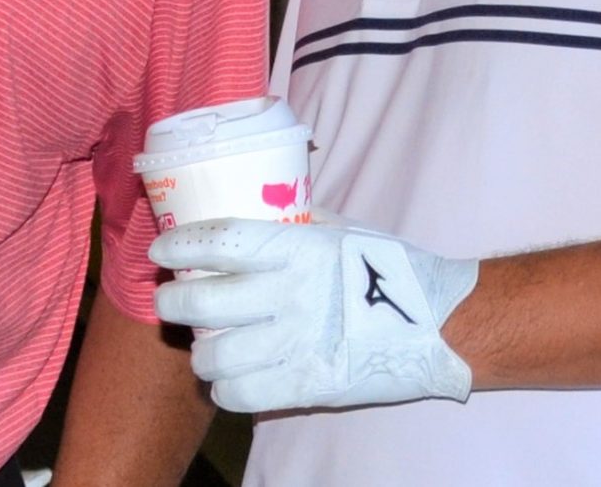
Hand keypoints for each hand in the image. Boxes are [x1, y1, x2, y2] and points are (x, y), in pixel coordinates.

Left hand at [151, 219, 478, 412]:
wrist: (440, 323)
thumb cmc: (388, 269)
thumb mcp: (341, 229)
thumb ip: (297, 223)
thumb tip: (258, 206)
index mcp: (296, 248)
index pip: (219, 242)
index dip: (180, 246)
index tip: (160, 251)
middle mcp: (289, 294)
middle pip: (202, 303)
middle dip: (172, 304)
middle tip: (170, 302)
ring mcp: (296, 343)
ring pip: (214, 356)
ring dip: (199, 353)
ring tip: (203, 346)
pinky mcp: (307, 386)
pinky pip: (241, 394)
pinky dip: (223, 389)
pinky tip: (227, 378)